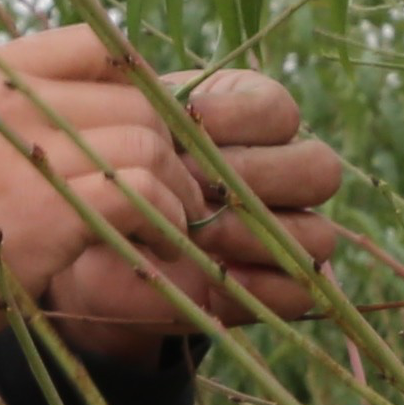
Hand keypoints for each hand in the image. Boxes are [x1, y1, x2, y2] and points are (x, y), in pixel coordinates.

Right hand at [0, 25, 217, 390]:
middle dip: (170, 145)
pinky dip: (166, 223)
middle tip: (178, 190)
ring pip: (147, 145)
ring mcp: (25, 150)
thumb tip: (60, 110)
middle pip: (133, 98)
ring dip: (176, 190)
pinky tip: (161, 250)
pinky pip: (142, 195)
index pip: (91, 42)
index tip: (153, 126)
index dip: (139, 82)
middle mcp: (2, 98)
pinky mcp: (49, 210)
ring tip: (174, 224)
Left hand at [38, 66, 345, 361]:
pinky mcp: (276, 289)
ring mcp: (288, 234)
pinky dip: (258, 286)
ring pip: (317, 236)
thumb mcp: (125, 133)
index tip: (176, 130)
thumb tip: (178, 117)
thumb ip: (156, 120)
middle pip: (318, 170)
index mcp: (252, 118)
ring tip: (199, 235)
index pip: (278, 111)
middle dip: (253, 178)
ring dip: (254, 235)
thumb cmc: (110, 171)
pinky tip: (212, 277)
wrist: (85, 241)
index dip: (235, 119)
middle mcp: (283, 173)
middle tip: (191, 187)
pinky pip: (299, 293)